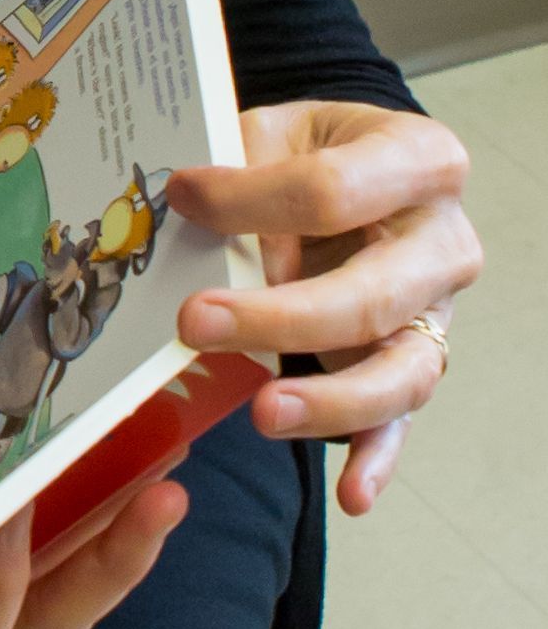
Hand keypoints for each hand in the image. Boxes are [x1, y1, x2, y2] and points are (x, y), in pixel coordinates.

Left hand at [169, 100, 479, 513]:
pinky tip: (351, 494)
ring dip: (329, 400)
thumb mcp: (279, 134)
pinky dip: (377, 460)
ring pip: (401, 372)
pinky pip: (400, 422)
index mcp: (420, 160)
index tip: (186, 199)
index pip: (335, 190)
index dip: (251, 199)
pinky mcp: (414, 365)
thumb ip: (242, 169)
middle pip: (372, 293)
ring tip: (263, 413)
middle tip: (196, 323)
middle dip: (280, 317)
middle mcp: (443, 242)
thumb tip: (184, 212)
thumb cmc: (311, 154)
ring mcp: (436, 313)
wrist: (357, 174)